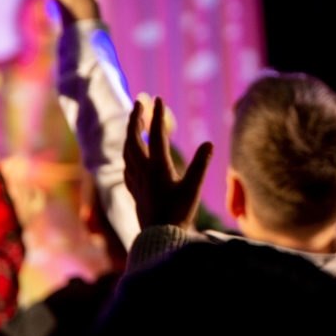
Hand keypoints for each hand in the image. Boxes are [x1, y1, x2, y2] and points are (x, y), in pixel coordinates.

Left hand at [123, 96, 212, 229]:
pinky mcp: (134, 191)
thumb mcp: (193, 188)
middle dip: (135, 119)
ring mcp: (136, 181)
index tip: (157, 98)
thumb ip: (200, 165)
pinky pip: (126, 166)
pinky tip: (130, 156)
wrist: (160, 237)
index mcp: (157, 167)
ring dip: (129, 134)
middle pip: (134, 139)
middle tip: (138, 103)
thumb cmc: (178, 213)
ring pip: (127, 152)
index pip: (156, 135)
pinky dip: (127, 154)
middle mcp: (143, 171)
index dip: (157, 115)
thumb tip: (209, 143)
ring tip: (133, 123)